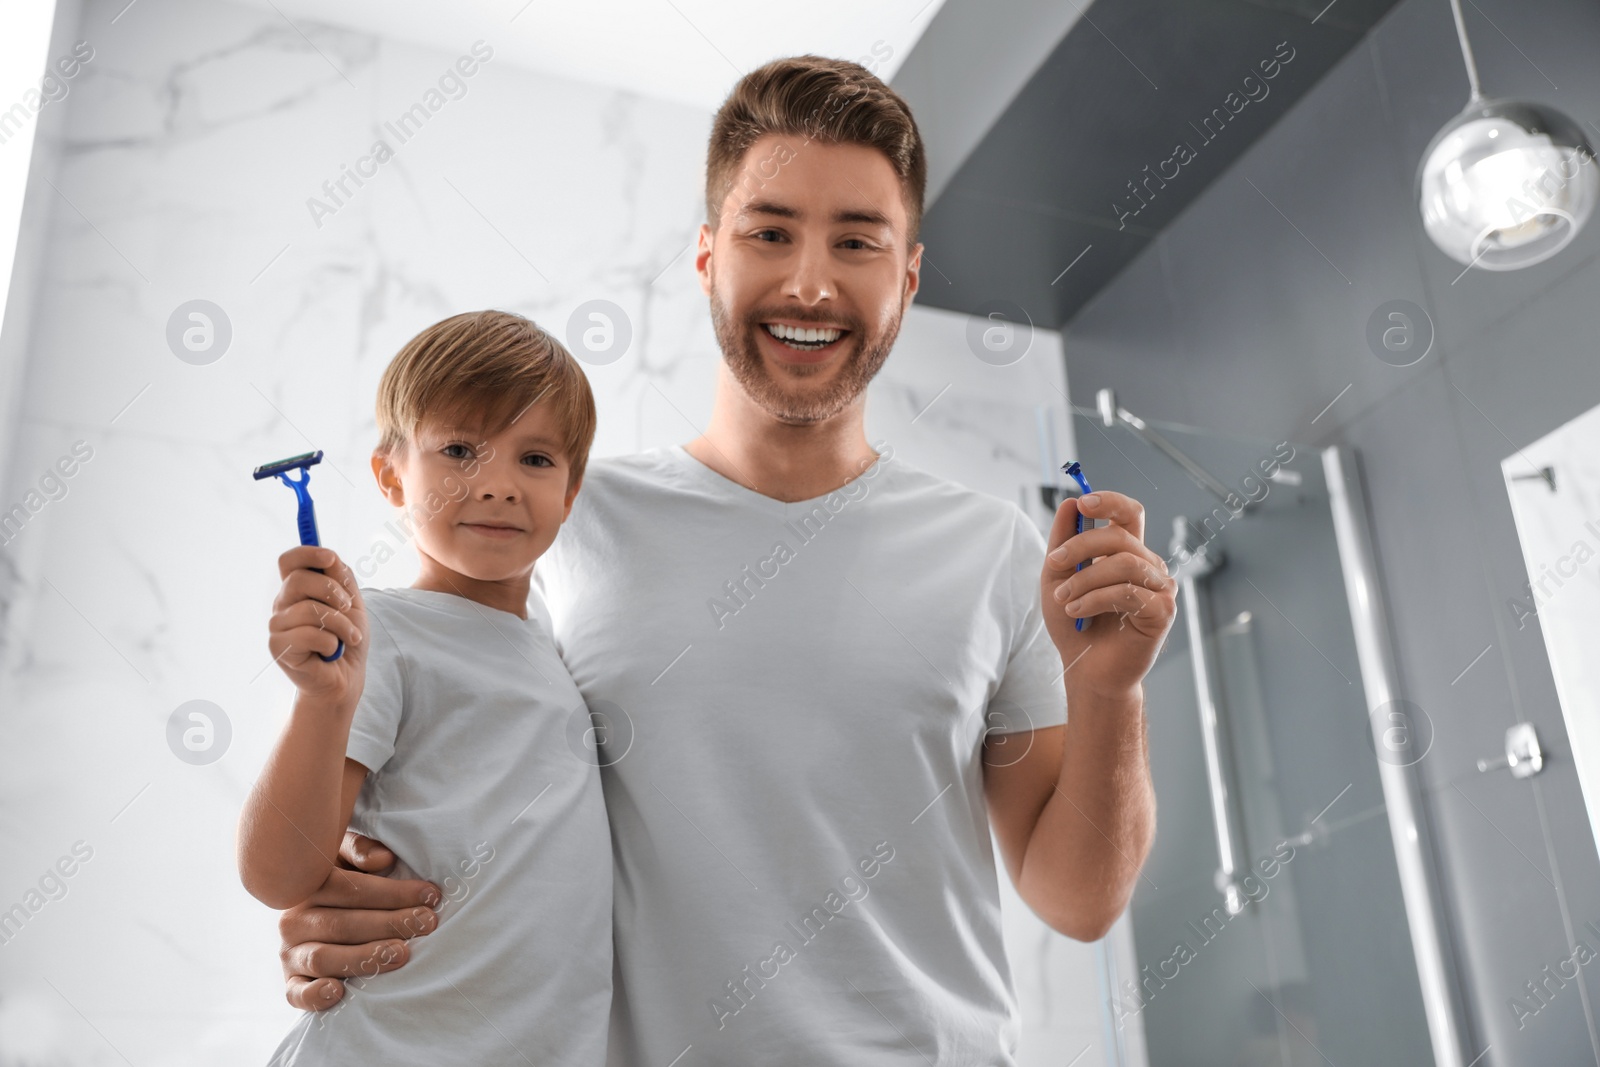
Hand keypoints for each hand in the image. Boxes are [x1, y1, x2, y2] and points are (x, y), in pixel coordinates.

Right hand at [269, 546, 367, 705]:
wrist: (346, 678)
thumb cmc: (347, 640)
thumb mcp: (353, 605)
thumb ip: (342, 580)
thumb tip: (331, 559)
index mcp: (297, 590)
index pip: (289, 561)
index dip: (308, 553)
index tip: (331, 558)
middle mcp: (282, 604)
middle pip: (297, 580)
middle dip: (332, 591)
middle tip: (348, 607)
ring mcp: (277, 626)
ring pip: (308, 610)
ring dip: (340, 624)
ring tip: (350, 637)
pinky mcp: (278, 647)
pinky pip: (309, 635)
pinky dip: (331, 643)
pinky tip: (332, 652)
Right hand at [279, 832, 440, 1009]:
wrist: (321, 917)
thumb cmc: (347, 882)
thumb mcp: (348, 857)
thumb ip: (361, 850)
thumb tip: (383, 858)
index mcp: (309, 886)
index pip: (350, 888)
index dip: (392, 893)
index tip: (430, 896)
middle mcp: (294, 920)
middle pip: (342, 924)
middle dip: (390, 924)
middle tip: (427, 924)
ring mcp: (290, 953)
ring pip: (323, 957)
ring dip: (364, 957)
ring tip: (401, 954)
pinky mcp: (291, 983)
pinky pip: (295, 993)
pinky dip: (313, 995)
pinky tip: (338, 992)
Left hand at [1040, 491, 1176, 695]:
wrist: (1085, 670)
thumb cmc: (1075, 625)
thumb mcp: (1057, 577)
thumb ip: (1063, 541)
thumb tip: (1071, 503)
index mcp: (1128, 553)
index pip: (1129, 514)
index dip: (1110, 502)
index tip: (1083, 503)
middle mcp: (1149, 566)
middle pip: (1120, 536)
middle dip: (1081, 546)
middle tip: (1054, 563)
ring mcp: (1160, 588)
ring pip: (1123, 564)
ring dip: (1084, 580)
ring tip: (1063, 600)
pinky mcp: (1163, 611)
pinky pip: (1128, 592)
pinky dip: (1096, 599)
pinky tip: (1077, 611)